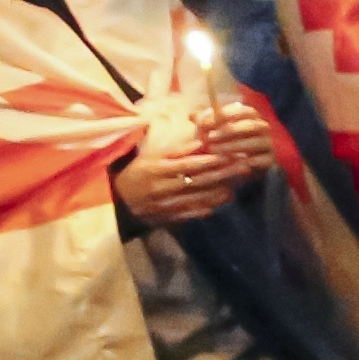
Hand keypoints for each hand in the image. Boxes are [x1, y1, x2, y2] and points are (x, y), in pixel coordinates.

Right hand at [112, 117, 266, 224]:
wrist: (116, 199)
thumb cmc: (137, 173)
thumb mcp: (151, 157)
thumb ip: (175, 151)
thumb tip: (200, 143)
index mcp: (157, 168)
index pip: (188, 164)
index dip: (209, 161)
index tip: (228, 156)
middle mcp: (161, 186)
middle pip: (196, 181)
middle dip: (221, 175)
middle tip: (242, 169)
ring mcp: (163, 203)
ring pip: (194, 198)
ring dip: (216, 194)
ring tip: (233, 189)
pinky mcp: (164, 216)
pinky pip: (186, 214)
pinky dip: (201, 210)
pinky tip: (216, 206)